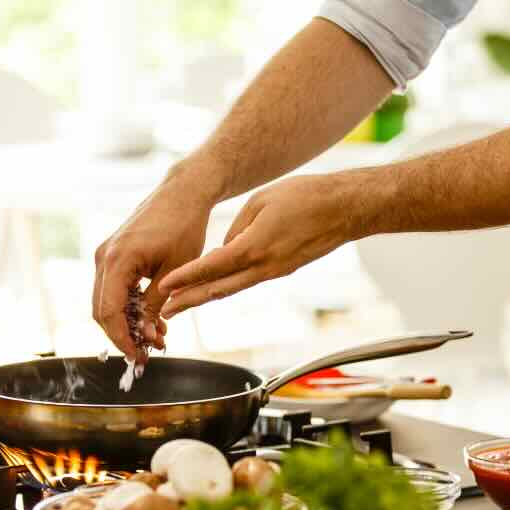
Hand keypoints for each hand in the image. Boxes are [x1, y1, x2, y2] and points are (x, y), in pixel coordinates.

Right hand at [93, 169, 217, 361]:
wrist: (183, 193)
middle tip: (148, 353)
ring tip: (156, 338)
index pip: (109, 312)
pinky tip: (151, 319)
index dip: (122, 339)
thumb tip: (147, 335)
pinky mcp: (113, 255)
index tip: (139, 357)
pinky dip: (129, 307)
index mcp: (118, 259)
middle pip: (102, 311)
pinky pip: (113, 289)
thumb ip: (156, 304)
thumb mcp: (175, 271)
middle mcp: (104, 257)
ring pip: (106, 302)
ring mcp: (106, 255)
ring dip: (127, 323)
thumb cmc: (184, 226)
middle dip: (123, 335)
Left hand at [159, 172, 366, 318]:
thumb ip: (237, 228)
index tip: (164, 287)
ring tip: (181, 305)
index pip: (212, 267)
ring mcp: (274, 272)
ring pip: (232, 289)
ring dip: (205, 298)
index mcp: (255, 247)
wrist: (345, 209)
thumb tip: (224, 249)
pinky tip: (213, 287)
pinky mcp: (282, 270)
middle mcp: (263, 267)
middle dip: (189, 301)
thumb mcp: (261, 201)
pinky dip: (226, 286)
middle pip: (218, 289)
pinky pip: (248, 281)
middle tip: (164, 312)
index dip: (185, 278)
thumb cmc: (306, 197)